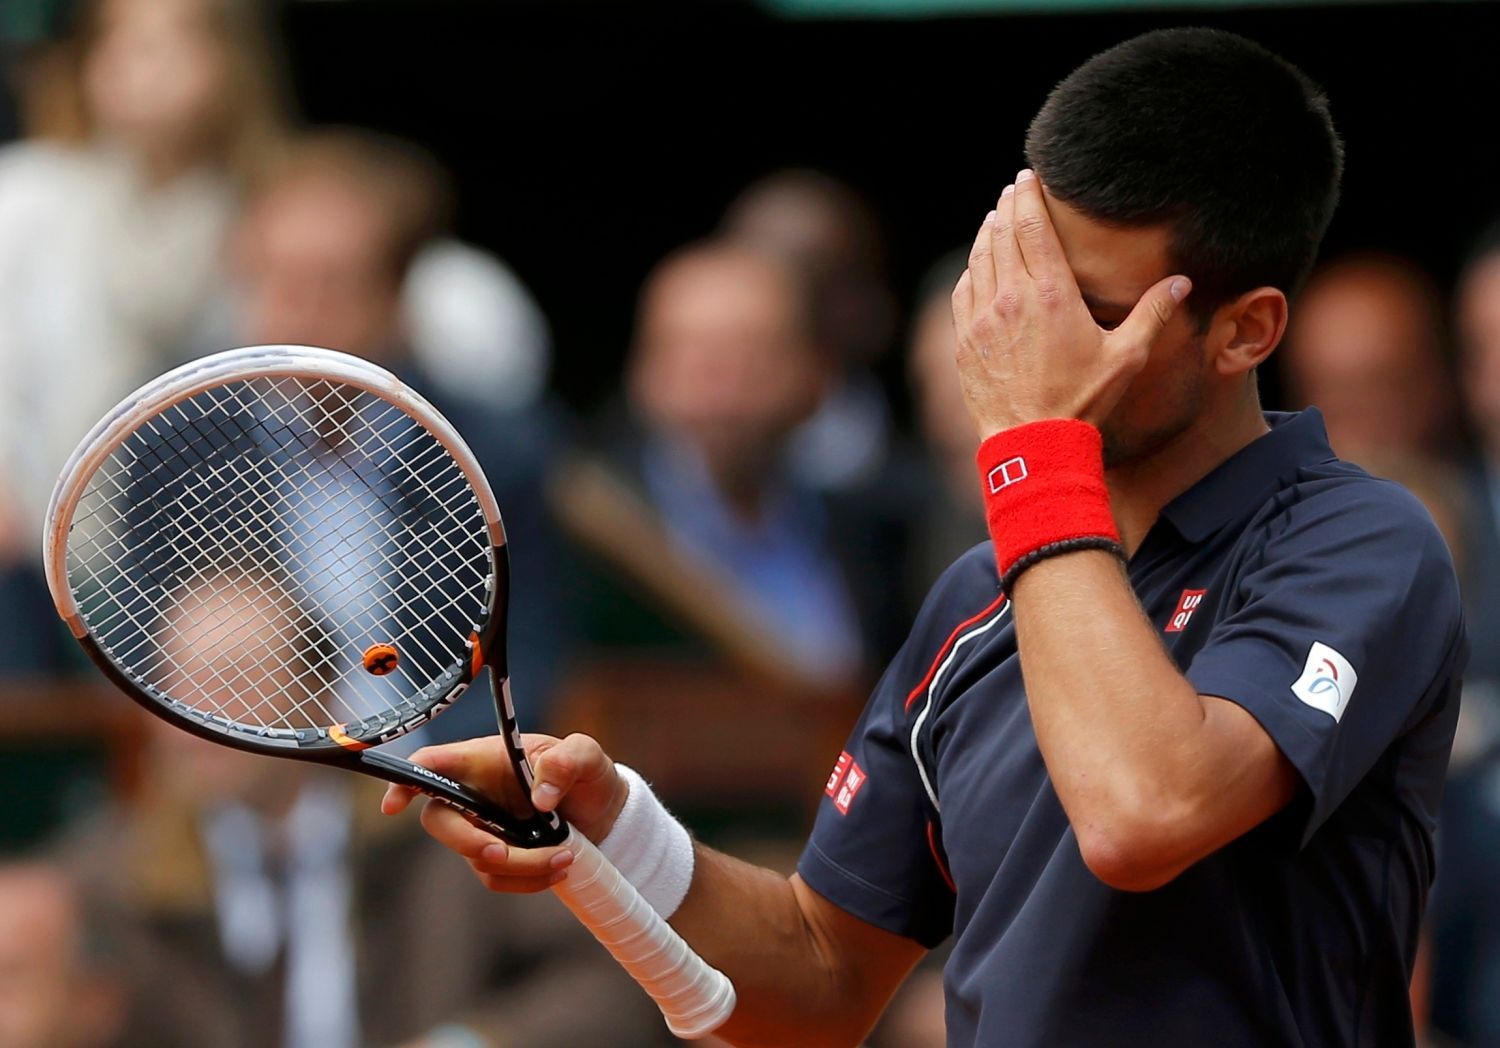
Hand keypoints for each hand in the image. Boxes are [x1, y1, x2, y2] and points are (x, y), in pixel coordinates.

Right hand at [381, 733, 628, 892]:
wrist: (604, 811)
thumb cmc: (586, 773)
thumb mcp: (587, 756)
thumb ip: (568, 761)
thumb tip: (541, 796)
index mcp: (484, 759)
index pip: (431, 764)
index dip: (405, 781)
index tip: (393, 807)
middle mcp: (474, 793)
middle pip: (439, 821)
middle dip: (467, 842)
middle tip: (502, 854)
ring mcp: (482, 826)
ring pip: (475, 857)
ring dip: (519, 866)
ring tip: (566, 856)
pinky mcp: (497, 855)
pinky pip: (495, 877)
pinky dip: (526, 880)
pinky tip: (559, 869)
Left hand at [950, 168, 1191, 438]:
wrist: (1032, 444)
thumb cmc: (1083, 402)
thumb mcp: (1127, 356)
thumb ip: (1153, 314)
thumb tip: (1182, 281)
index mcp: (1051, 295)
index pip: (1034, 229)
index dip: (1029, 198)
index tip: (1027, 178)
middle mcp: (1011, 299)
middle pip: (1003, 235)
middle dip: (1008, 208)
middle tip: (1013, 190)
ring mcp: (982, 320)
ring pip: (979, 260)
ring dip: (988, 234)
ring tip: (996, 219)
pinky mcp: (965, 341)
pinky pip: (964, 292)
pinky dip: (971, 269)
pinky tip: (978, 264)